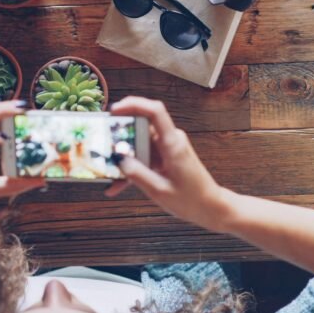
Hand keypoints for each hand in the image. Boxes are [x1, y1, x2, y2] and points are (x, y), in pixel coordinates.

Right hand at [106, 96, 229, 230]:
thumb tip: (118, 159)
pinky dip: (132, 168)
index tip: (113, 111)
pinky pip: (144, 156)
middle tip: (102, 147)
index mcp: (172, 144)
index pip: (154, 111)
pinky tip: (118, 185)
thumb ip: (137, 174)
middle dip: (120, 136)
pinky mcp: (166, 156)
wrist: (211, 208)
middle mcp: (171, 140)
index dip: (133, 105)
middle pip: (142, 127)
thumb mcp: (159, 190)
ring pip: (140, 143)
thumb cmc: (191, 200)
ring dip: (124, 157)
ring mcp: (168, 148)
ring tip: (108, 174)